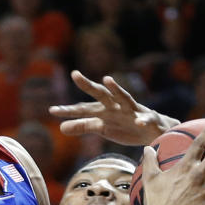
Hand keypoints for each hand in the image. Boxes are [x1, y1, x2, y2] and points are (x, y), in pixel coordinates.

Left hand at [51, 70, 173, 145]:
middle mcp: (116, 107)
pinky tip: (139, 122)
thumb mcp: (102, 128)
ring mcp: (132, 111)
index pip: (84, 109)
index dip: (69, 111)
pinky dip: (142, 120)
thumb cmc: (125, 127)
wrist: (152, 130)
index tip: (52, 110)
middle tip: (75, 74)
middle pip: (100, 95)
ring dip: (116, 89)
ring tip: (107, 80)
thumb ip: (83, 126)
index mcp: (104, 110)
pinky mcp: (148, 119)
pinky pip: (145, 119)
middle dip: (88, 85)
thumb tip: (60, 128)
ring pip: (124, 98)